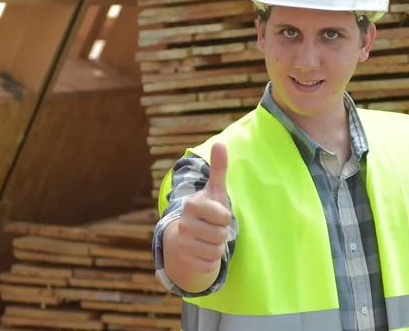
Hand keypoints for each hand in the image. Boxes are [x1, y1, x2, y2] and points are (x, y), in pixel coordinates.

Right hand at [171, 142, 231, 273]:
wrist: (186, 237)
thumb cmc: (207, 212)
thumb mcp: (215, 191)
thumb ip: (218, 169)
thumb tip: (220, 143)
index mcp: (191, 205)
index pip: (223, 216)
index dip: (225, 217)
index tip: (218, 214)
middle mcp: (183, 224)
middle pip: (221, 235)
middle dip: (223, 234)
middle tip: (214, 229)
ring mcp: (183, 244)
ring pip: (217, 251)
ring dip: (218, 247)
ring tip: (209, 240)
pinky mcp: (186, 261)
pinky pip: (211, 265)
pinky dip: (212, 261)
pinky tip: (203, 253)